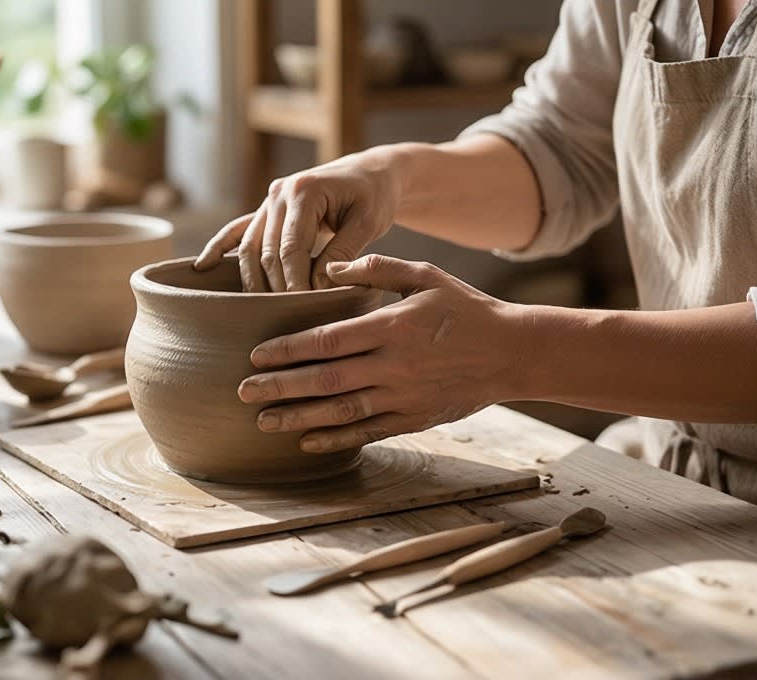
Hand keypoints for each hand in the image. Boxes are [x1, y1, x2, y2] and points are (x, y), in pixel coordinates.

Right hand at [193, 148, 401, 291]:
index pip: (290, 247)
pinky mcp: (265, 211)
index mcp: (303, 191)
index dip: (295, 282)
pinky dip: (218, 248)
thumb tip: (318, 288)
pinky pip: (236, 231)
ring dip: (254, 281)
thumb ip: (343, 253)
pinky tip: (201, 266)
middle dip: (277, 287)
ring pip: (249, 248)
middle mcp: (278, 193)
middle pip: (267, 252)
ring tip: (261, 311)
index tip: (306, 306)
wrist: (370, 174)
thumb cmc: (374, 198)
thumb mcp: (368, 223)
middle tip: (290, 316)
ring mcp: (268, 202)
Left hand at [236, 255, 524, 452]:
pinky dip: (335, 438)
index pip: (328, 340)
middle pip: (325, 380)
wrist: (513, 353)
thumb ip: (377, 268)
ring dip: (298, 418)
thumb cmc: (465, 309)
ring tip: (263, 421)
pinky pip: (367, 432)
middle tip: (243, 391)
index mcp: (392, 327)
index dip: (288, 349)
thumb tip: (328, 266)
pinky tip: (306, 441)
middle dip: (280, 387)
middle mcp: (394, 366)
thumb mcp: (426, 275)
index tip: (256, 354)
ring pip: (341, 412)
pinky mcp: (414, 419)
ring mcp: (403, 397)